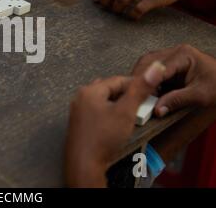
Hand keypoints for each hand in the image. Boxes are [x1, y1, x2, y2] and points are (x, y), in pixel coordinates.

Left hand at [65, 61, 164, 186]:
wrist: (85, 163)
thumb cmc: (103, 138)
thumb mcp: (127, 111)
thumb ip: (140, 89)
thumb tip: (154, 68)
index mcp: (90, 90)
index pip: (119, 80)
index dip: (137, 85)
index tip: (150, 91)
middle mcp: (81, 97)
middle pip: (110, 89)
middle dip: (126, 95)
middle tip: (141, 104)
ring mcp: (78, 110)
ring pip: (104, 101)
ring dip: (118, 105)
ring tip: (131, 115)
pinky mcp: (79, 123)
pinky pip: (97, 111)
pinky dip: (109, 113)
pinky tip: (117, 123)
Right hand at [132, 45, 215, 116]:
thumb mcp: (201, 95)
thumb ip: (177, 101)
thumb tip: (157, 109)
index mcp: (183, 54)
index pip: (158, 67)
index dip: (146, 82)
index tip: (138, 95)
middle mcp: (175, 52)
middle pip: (147, 62)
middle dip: (139, 79)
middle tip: (134, 95)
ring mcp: (172, 57)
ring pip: (147, 65)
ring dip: (142, 80)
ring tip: (140, 95)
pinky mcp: (170, 65)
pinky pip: (152, 71)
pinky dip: (148, 82)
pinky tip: (147, 93)